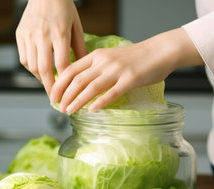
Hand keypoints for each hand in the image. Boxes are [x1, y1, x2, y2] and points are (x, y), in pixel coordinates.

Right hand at [15, 0, 86, 93]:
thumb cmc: (63, 8)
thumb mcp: (76, 26)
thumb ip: (80, 48)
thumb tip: (83, 69)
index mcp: (60, 33)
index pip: (62, 64)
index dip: (64, 82)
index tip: (67, 92)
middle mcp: (42, 35)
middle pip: (44, 69)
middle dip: (50, 87)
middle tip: (54, 98)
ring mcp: (29, 35)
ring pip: (32, 66)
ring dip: (40, 79)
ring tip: (48, 84)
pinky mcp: (20, 35)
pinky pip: (23, 58)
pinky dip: (31, 68)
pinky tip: (39, 71)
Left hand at [50, 28, 203, 112]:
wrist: (160, 51)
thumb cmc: (136, 57)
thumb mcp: (111, 57)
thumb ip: (96, 68)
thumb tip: (80, 84)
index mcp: (97, 55)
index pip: (71, 69)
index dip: (60, 84)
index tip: (53, 96)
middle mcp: (104, 61)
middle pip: (77, 79)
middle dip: (65, 95)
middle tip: (59, 107)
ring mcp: (117, 70)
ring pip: (91, 87)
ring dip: (77, 101)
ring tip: (69, 111)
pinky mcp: (130, 80)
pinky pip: (112, 93)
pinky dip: (100, 102)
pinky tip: (92, 111)